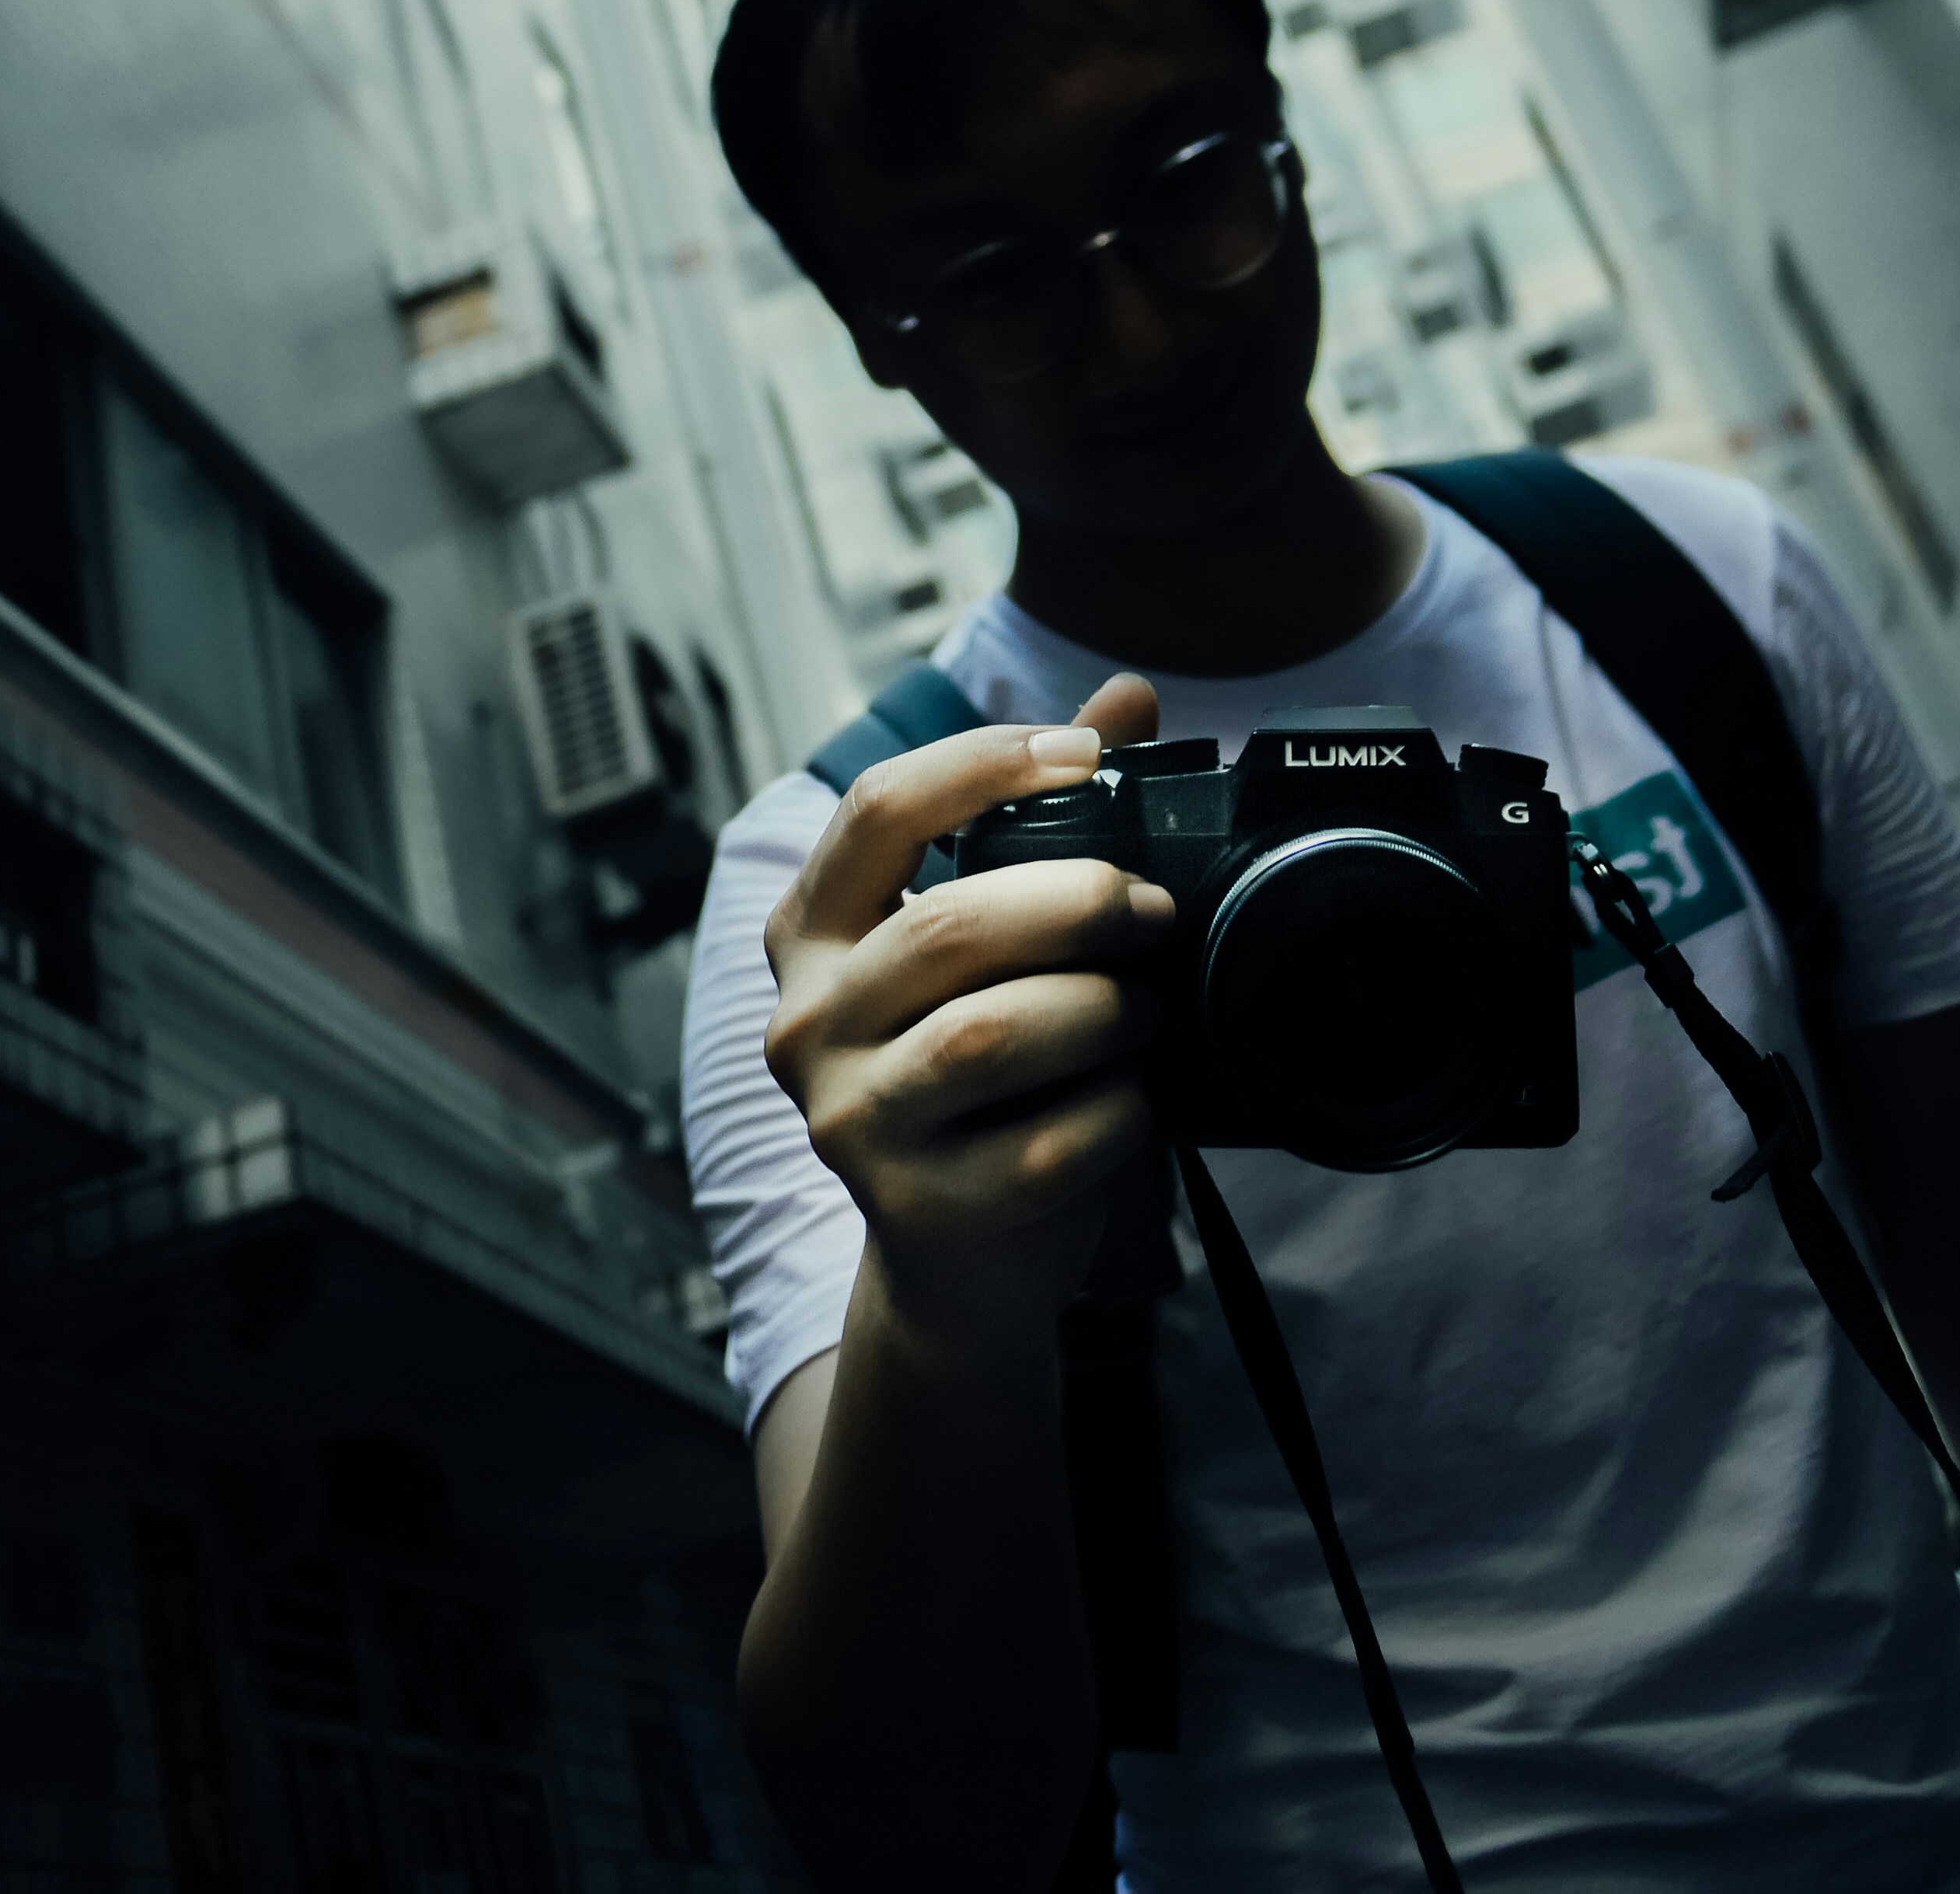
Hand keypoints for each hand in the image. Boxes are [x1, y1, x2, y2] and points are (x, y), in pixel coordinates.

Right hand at [764, 675, 1171, 1357]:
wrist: (961, 1264)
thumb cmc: (984, 1072)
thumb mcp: (996, 939)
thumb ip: (1047, 814)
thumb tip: (1130, 695)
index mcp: (810, 935)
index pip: (877, 808)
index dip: (984, 763)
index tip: (1086, 754)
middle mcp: (805, 1025)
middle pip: (949, 924)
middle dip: (1078, 901)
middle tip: (1155, 906)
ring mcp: (849, 1125)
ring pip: (991, 1033)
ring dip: (1101, 1009)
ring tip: (1143, 1010)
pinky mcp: (915, 1213)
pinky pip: (1044, 1143)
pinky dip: (1116, 1114)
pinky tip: (1134, 1104)